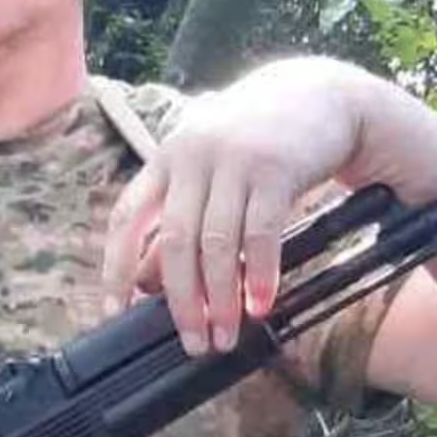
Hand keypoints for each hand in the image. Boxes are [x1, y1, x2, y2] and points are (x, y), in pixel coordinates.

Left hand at [100, 58, 372, 356]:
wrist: (322, 95)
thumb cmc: (258, 140)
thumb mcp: (211, 166)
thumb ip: (182, 212)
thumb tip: (149, 278)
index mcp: (167, 157)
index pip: (126, 217)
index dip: (116, 267)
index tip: (115, 310)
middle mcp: (193, 156)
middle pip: (176, 241)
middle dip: (181, 300)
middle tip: (193, 342)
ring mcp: (233, 160)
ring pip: (218, 244)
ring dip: (221, 298)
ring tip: (227, 335)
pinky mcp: (275, 169)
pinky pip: (261, 234)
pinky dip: (259, 275)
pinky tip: (260, 305)